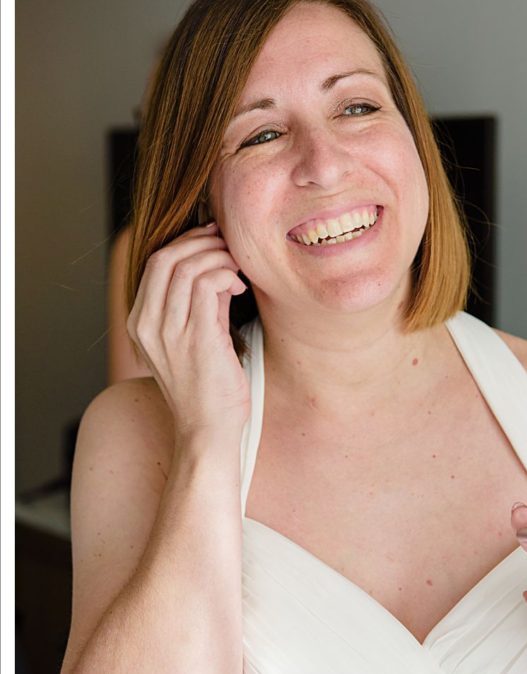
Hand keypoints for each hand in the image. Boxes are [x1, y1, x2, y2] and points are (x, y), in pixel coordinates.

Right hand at [127, 221, 250, 438]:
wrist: (207, 433)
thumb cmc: (206, 389)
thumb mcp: (195, 338)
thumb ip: (200, 303)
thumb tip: (217, 266)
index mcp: (140, 323)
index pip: (153, 263)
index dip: (184, 243)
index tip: (212, 240)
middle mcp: (146, 325)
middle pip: (165, 257)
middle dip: (200, 242)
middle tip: (227, 244)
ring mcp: (167, 332)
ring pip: (186, 266)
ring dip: (217, 256)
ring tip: (237, 266)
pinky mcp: (195, 338)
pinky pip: (205, 285)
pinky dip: (225, 275)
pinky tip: (239, 287)